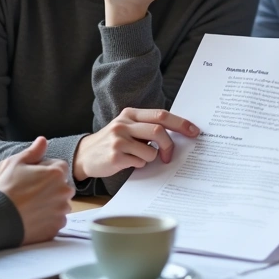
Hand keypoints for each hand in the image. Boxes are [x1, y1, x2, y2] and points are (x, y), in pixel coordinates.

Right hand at [0, 137, 74, 244]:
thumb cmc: (6, 189)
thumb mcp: (16, 163)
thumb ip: (33, 152)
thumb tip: (43, 140)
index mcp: (56, 173)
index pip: (60, 167)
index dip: (46, 170)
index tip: (34, 177)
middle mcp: (64, 191)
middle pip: (63, 186)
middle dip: (52, 187)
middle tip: (31, 193)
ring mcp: (61, 210)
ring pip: (61, 204)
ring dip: (52, 204)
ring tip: (31, 206)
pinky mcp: (56, 227)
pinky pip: (56, 220)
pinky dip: (48, 219)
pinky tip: (33, 218)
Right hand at [73, 108, 199, 181]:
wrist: (84, 155)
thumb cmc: (112, 142)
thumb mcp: (127, 127)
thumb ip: (146, 127)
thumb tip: (177, 134)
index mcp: (130, 114)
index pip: (161, 115)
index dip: (180, 123)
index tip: (194, 132)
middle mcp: (124, 124)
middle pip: (158, 131)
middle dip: (169, 145)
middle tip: (168, 156)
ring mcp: (118, 139)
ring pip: (151, 150)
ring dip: (151, 158)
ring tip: (139, 158)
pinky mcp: (115, 156)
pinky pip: (139, 162)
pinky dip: (139, 164)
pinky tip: (128, 162)